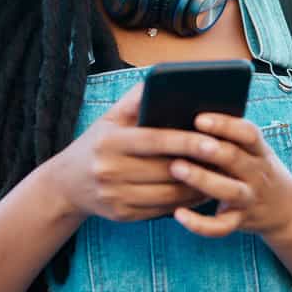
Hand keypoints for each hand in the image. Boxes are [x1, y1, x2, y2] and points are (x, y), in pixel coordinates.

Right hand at [50, 83, 213, 222]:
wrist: (65, 185)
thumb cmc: (97, 144)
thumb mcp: (109, 118)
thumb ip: (136, 99)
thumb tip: (164, 76)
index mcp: (110, 142)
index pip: (155, 140)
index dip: (186, 141)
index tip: (213, 141)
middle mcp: (110, 170)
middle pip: (165, 170)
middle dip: (198, 165)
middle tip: (226, 159)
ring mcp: (115, 196)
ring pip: (168, 195)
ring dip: (197, 187)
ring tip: (218, 175)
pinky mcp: (122, 215)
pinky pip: (162, 210)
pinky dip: (184, 203)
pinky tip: (200, 192)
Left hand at [166, 113, 291, 239]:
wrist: (287, 210)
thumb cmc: (256, 170)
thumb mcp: (254, 151)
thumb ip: (230, 137)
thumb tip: (186, 115)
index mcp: (259, 151)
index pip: (248, 133)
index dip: (225, 125)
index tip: (199, 118)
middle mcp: (257, 173)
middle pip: (236, 158)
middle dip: (212, 149)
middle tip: (186, 140)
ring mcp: (249, 198)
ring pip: (229, 190)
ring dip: (202, 179)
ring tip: (176, 168)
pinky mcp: (239, 221)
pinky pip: (221, 227)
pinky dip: (200, 224)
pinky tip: (178, 214)